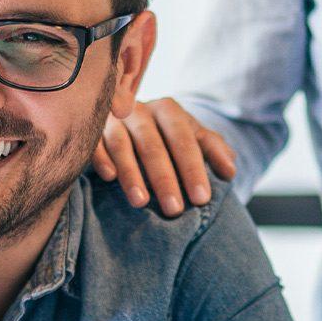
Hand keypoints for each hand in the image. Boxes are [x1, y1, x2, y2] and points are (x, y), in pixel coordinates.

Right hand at [92, 98, 237, 216]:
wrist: (125, 125)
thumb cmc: (165, 137)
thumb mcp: (190, 138)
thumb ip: (211, 150)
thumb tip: (230, 170)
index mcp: (168, 110)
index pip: (184, 139)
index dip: (194, 168)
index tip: (202, 198)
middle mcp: (140, 110)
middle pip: (153, 144)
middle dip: (165, 178)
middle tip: (175, 210)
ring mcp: (113, 119)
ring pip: (122, 145)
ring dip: (132, 174)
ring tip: (142, 203)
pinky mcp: (90, 130)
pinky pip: (94, 143)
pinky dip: (101, 159)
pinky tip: (109, 178)